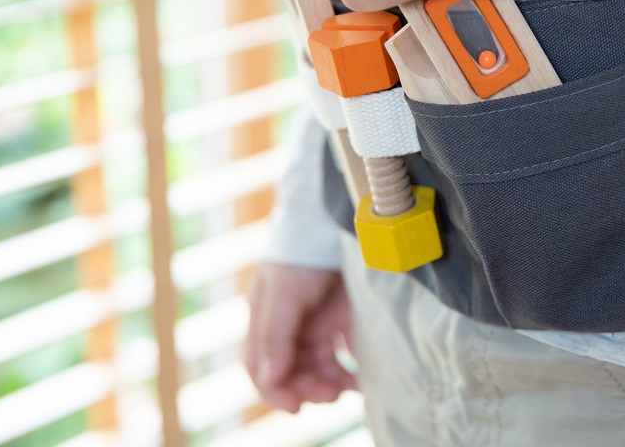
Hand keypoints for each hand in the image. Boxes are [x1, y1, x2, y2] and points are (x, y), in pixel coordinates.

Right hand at [244, 263, 355, 412]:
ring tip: (349, 388)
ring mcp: (319, 320)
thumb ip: (275, 334)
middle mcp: (291, 324)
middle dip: (308, 387)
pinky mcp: (345, 316)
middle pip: (293, 370)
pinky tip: (362, 376)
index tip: (296, 406)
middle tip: (330, 395)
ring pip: (319, 366)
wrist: (340, 217)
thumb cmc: (303, 250)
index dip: (275, 390)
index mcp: (267, 319)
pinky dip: (352, 369)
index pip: (261, 365)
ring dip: (330, 382)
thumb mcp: (284, 291)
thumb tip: (269, 377)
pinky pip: (345, 353)